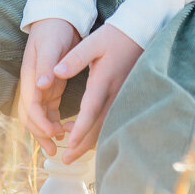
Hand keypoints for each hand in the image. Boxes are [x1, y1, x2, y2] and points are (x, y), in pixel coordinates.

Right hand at [18, 18, 80, 155]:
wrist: (58, 17)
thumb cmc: (54, 29)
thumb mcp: (52, 44)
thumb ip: (46, 65)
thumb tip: (41, 85)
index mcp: (30, 75)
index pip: (30, 106)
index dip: (40, 123)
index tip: (54, 132)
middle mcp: (32, 84)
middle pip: (30, 116)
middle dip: (40, 134)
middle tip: (54, 149)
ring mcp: (41, 87)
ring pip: (39, 117)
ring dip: (46, 132)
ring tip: (59, 146)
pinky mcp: (51, 87)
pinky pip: (49, 111)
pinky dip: (53, 122)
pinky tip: (63, 130)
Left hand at [53, 24, 143, 162]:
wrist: (138, 34)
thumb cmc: (113, 37)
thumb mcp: (93, 42)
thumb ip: (75, 58)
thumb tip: (56, 71)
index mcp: (103, 81)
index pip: (91, 109)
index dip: (81, 128)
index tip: (70, 143)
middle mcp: (113, 93)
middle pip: (99, 126)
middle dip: (82, 144)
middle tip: (66, 159)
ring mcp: (120, 97)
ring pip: (105, 125)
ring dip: (89, 139)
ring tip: (70, 148)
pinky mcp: (122, 98)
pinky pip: (110, 119)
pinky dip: (97, 129)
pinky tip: (84, 129)